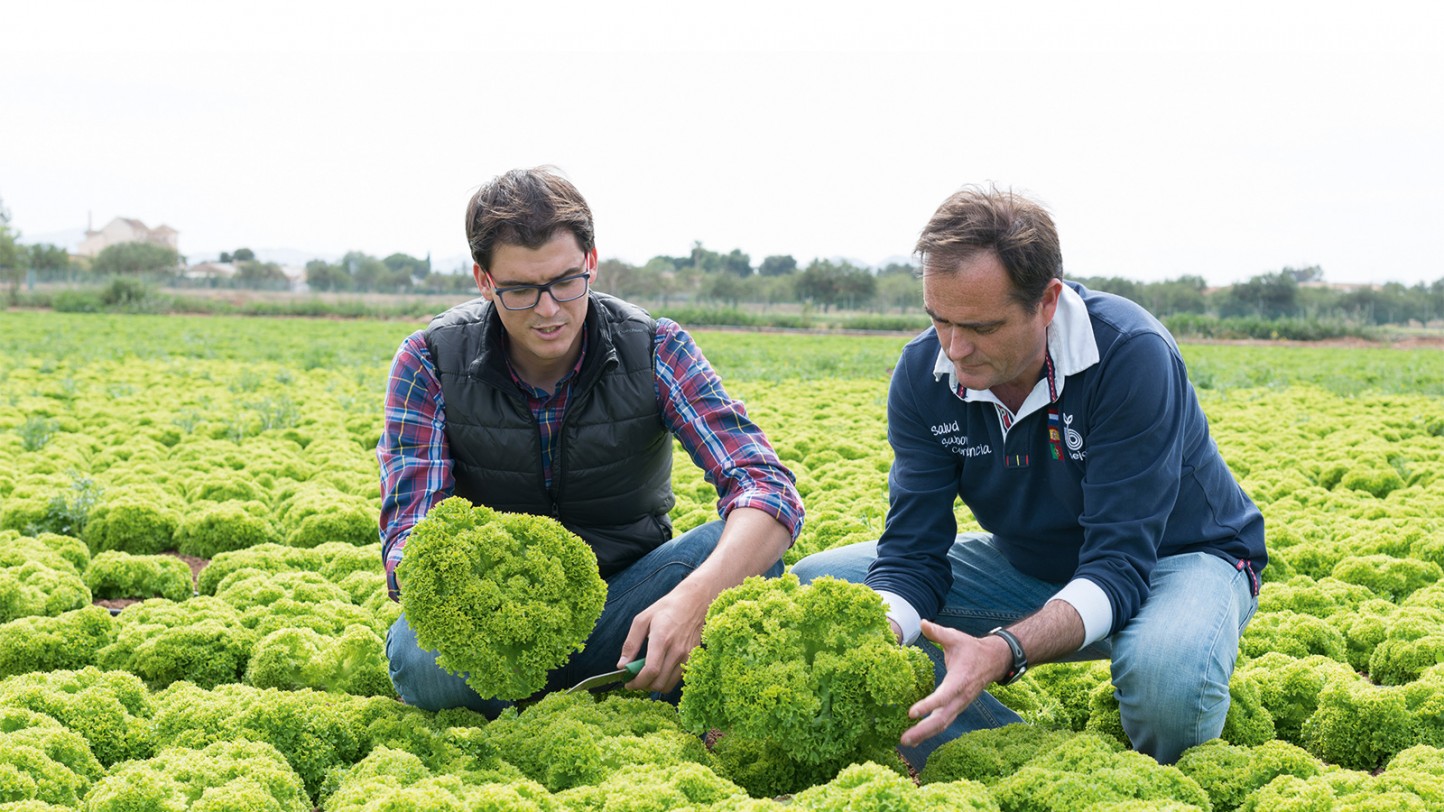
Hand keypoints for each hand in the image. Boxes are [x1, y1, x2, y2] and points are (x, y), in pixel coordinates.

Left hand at [615, 586, 708, 693]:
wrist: (694, 602)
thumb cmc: (666, 609)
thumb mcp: (642, 619)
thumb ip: (631, 643)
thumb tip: (622, 665)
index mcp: (662, 638)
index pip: (651, 670)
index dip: (637, 682)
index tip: (628, 683)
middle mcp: (677, 650)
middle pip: (659, 682)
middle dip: (643, 686)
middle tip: (634, 680)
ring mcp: (687, 656)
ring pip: (668, 685)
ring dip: (654, 686)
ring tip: (645, 676)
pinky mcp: (692, 658)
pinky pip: (677, 679)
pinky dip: (665, 681)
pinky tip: (658, 671)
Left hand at [900, 620, 1010, 746]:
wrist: (992, 661)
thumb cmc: (970, 648)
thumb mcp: (955, 637)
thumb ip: (937, 633)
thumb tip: (922, 622)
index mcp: (959, 680)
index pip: (943, 696)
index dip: (928, 705)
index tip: (911, 713)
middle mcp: (960, 697)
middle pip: (942, 719)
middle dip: (922, 730)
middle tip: (903, 739)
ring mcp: (959, 705)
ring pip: (942, 724)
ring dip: (924, 735)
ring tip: (904, 741)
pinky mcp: (957, 708)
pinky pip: (944, 723)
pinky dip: (930, 732)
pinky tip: (915, 737)